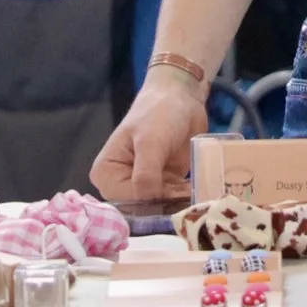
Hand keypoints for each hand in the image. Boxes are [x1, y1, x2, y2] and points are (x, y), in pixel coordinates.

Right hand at [89, 75, 210, 203]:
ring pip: (160, 207)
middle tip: (191, 196)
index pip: (125, 201)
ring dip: (180, 202)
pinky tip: (200, 190)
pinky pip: (173, 200)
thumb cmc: (158, 113)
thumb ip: (145, 174)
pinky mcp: (162, 184)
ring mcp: (142, 185)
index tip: (175, 191)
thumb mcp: (150, 142)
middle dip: (166, 204)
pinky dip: (186, 197)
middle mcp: (119, 184)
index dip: (150, 200)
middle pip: (142, 208)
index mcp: (106, 173)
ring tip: (199, 192)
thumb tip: (147, 201)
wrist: (181, 98)